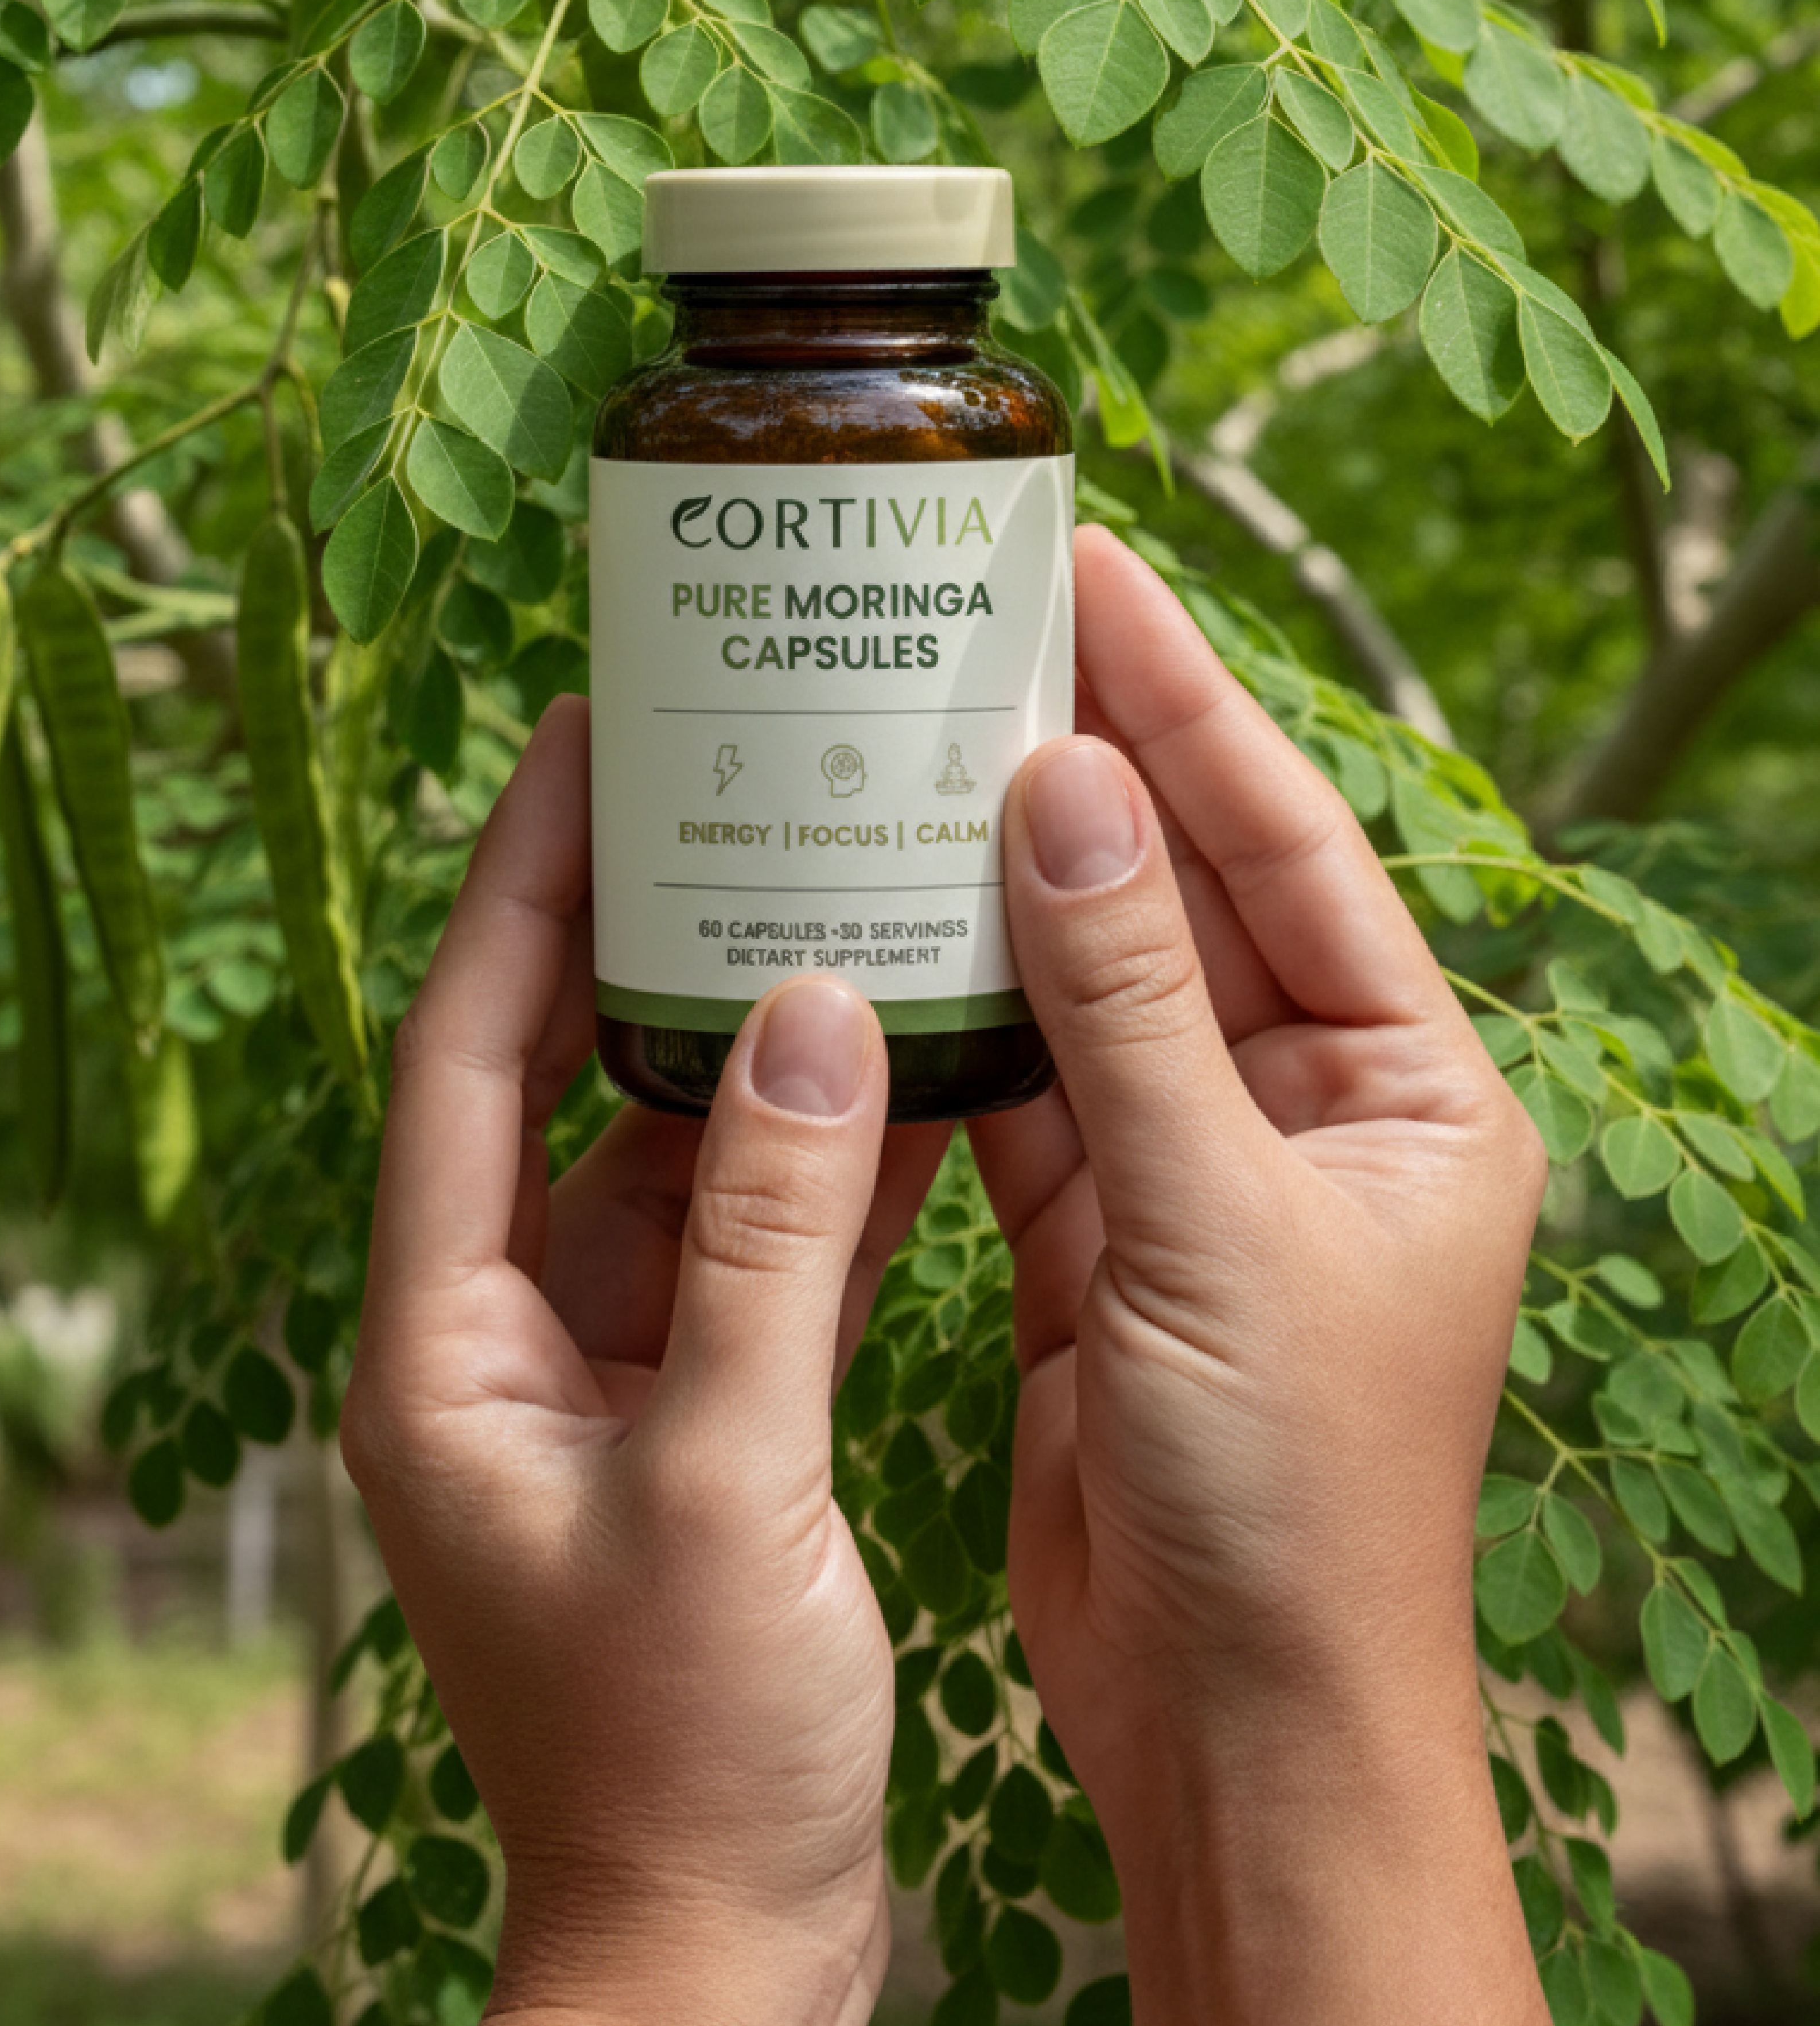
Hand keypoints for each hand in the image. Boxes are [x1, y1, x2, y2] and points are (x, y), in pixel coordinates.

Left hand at [341, 697, 946, 2025]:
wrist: (719, 1952)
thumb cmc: (689, 1754)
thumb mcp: (730, 1479)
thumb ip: (771, 1242)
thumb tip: (815, 1019)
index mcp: (443, 1346)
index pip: (462, 1056)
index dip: (514, 886)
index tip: (577, 742)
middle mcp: (501, 1341)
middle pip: (558, 1086)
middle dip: (632, 935)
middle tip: (711, 779)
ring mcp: (599, 1379)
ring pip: (667, 1160)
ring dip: (745, 1046)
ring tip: (826, 891)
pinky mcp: (693, 1420)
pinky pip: (747, 1249)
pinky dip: (817, 1169)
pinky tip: (908, 1074)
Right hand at [971, 526, 1549, 2024]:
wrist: (1236, 1728)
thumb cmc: (1292, 1500)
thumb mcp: (1217, 1223)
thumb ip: (1134, 1006)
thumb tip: (1072, 790)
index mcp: (1415, 1090)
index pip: (1292, 846)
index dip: (1191, 702)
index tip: (1097, 574)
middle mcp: (1317, 1110)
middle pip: (1188, 893)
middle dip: (1090, 762)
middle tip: (984, 617)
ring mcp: (1204, 1170)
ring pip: (1093, 982)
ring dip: (1009, 875)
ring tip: (910, 734)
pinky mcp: (1102, 1236)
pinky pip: (1028, 1083)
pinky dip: (962, 1009)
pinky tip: (886, 916)